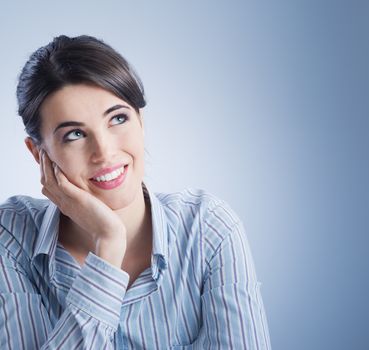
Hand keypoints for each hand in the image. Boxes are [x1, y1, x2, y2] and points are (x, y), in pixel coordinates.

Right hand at [39, 149, 126, 265]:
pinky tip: (56, 163)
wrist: (108, 234)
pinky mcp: (78, 199)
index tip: (43, 158)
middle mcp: (63, 203)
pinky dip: (57, 173)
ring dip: (45, 165)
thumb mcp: (88, 208)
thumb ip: (82, 199)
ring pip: (49, 181)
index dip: (43, 172)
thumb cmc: (102, 222)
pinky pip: (62, 184)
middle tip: (39, 149)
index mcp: (65, 204)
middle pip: (44, 181)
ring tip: (44, 151)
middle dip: (40, 164)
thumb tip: (83, 192)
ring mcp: (69, 201)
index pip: (47, 186)